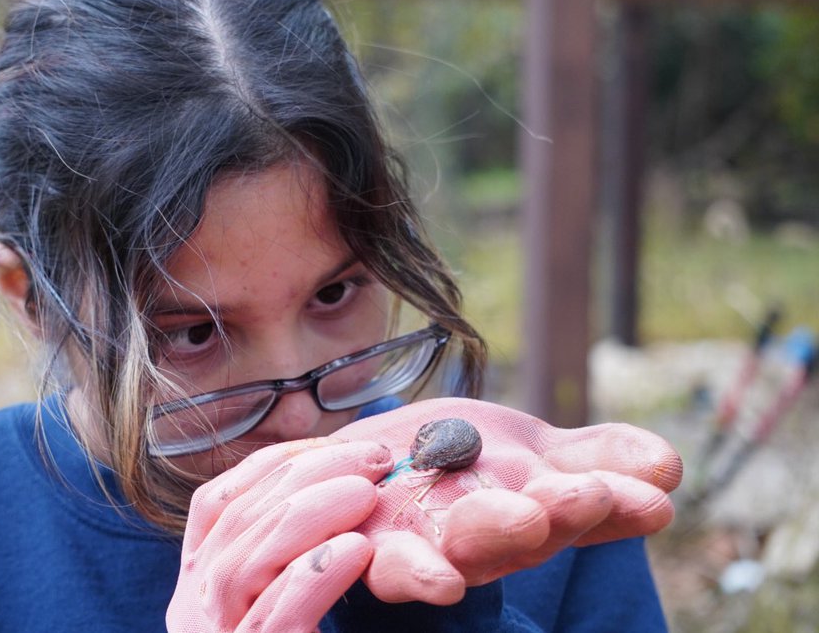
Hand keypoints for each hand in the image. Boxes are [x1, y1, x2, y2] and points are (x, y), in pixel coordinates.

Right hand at [166, 437, 396, 632]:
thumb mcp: (289, 601)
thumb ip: (296, 552)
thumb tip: (344, 478)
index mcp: (201, 590)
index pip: (218, 504)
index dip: (273, 463)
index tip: (332, 441)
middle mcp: (194, 615)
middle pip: (236, 523)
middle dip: (303, 477)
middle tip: (372, 457)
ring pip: (243, 562)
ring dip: (309, 515)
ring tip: (367, 492)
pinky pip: (274, 621)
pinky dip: (312, 579)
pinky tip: (357, 552)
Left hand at [337, 397, 682, 603]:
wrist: (361, 468)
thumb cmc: (455, 460)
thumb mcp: (530, 447)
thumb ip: (597, 456)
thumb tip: (669, 466)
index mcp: (535, 508)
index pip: (582, 504)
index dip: (616, 502)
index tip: (653, 497)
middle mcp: (490, 539)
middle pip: (530, 528)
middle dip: (561, 511)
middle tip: (588, 493)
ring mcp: (433, 548)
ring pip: (469, 550)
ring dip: (499, 536)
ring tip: (527, 520)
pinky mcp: (379, 555)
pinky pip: (397, 572)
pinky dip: (418, 576)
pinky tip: (441, 582)